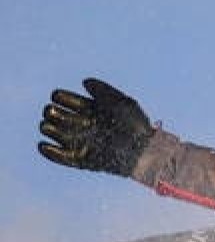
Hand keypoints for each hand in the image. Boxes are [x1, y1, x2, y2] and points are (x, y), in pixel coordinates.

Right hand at [38, 78, 154, 176]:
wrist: (142, 152)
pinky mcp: (79, 159)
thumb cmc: (136, 125)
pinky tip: (45, 145)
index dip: (59, 96)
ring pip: (53, 132)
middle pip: (55, 114)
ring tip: (51, 126)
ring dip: (48, 128)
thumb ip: (103, 91)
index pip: (65, 99)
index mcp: (90, 109)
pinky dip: (48, 151)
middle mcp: (82, 124)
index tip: (59, 97)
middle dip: (50, 112)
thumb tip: (84, 82)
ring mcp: (80, 141)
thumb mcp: (122, 103)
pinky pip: (58, 156)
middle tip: (56, 113)